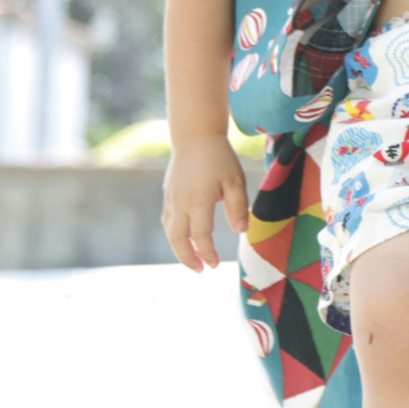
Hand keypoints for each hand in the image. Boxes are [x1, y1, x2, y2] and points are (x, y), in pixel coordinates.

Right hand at [162, 134, 249, 271]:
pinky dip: (174, 236)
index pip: (200, 235)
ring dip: (180, 250)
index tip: (215, 264)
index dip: (207, 253)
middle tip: (200, 270)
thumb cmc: (220, 158)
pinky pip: (168, 222)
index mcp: (199, 200)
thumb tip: (241, 231)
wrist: (196, 137)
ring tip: (193, 260)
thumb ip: (238, 206)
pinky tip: (184, 240)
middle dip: (188, 258)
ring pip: (170, 233)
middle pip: (178, 239)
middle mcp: (181, 203)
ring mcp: (171, 200)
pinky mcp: (168, 196)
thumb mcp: (235, 179)